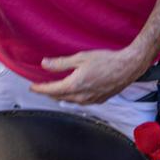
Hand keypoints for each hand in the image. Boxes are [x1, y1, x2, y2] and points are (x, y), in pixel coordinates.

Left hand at [31, 47, 149, 104]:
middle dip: (49, 93)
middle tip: (41, 88)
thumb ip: (61, 63)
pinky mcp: (99, 100)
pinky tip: (74, 93)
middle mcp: (81, 97)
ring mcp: (91, 100)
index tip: (32, 87)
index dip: (40, 89)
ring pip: (70, 101)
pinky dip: (73, 98)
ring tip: (55, 90)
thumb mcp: (81, 57)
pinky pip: (81, 102)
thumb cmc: (106, 60)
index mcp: (74, 85)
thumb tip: (44, 64)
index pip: (51, 90)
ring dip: (61, 96)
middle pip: (59, 97)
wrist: (128, 67)